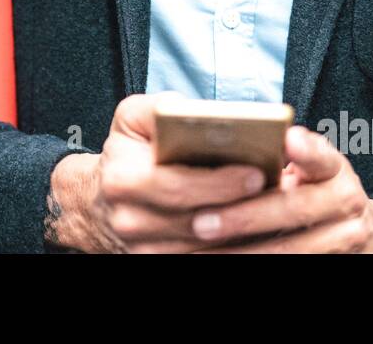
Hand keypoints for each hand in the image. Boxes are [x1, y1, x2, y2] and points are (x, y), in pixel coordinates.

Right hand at [45, 93, 267, 252]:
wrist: (96, 201)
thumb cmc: (124, 153)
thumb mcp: (131, 118)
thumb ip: (160, 108)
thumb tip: (199, 112)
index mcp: (123, 180)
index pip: (177, 186)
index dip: (219, 183)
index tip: (255, 173)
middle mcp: (131, 221)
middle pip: (197, 221)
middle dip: (240, 206)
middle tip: (276, 190)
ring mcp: (145, 250)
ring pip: (204, 246)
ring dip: (242, 230)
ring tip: (275, 210)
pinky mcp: (157, 265)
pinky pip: (203, 259)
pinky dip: (231, 246)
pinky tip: (255, 230)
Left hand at [189, 125, 372, 252]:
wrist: (364, 232)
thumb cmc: (315, 190)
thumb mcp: (308, 167)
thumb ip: (282, 156)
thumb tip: (230, 142)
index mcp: (335, 169)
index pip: (322, 156)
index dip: (307, 150)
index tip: (287, 140)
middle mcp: (347, 201)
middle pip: (295, 209)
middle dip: (245, 217)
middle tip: (200, 222)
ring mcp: (346, 238)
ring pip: (291, 249)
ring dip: (242, 252)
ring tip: (200, 251)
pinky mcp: (336, 263)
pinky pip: (292, 265)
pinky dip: (253, 262)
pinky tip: (221, 258)